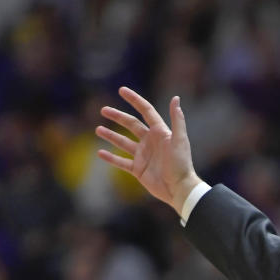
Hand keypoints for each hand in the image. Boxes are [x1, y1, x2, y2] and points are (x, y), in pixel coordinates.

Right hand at [96, 87, 201, 214]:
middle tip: (103, 110)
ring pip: (123, 142)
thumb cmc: (181, 164)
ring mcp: (143, 155)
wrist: (179, 189)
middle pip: (131, 124)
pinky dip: (111, 158)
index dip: (134, 100)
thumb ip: (177, 119)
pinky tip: (100, 153)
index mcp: (160, 132)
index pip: (146, 111)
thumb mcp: (179, 140)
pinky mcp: (139, 169)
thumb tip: (175, 98)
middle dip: (117, 116)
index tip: (122, 90)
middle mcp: (150, 142)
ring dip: (111, 135)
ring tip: (98, 129)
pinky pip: (121, 162)